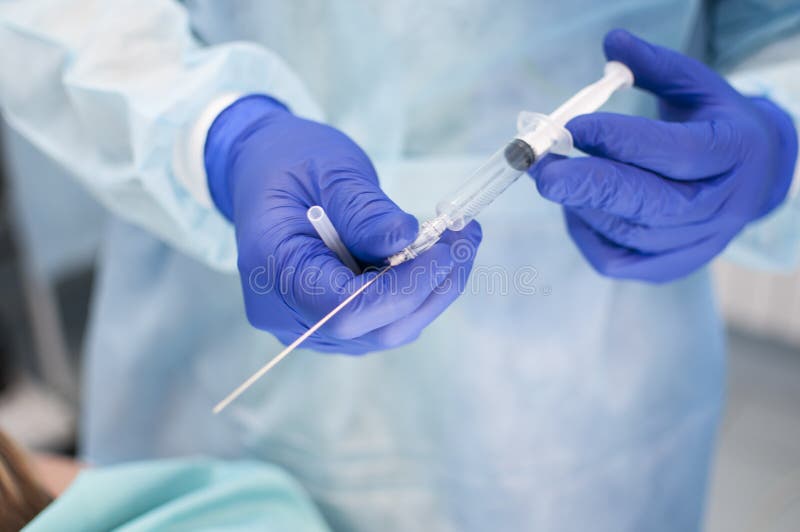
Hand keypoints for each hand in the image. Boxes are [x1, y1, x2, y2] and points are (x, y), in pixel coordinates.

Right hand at [205, 95, 480, 352]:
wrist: (264, 171)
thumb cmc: (290, 161)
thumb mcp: (328, 169)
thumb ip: (364, 210)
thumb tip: (408, 239)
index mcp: (272, 270)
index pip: (344, 310)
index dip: (405, 287)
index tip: (447, 247)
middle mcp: (286, 312)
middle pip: (373, 329)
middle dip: (430, 288)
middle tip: (467, 238)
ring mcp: (308, 323)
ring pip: (386, 331)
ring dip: (432, 290)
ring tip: (459, 240)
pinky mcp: (330, 321)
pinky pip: (383, 320)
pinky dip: (416, 290)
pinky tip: (433, 254)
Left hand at [529, 29, 797, 281]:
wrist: (749, 176)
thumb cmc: (712, 123)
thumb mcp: (696, 86)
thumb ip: (655, 66)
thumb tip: (612, 41)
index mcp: (734, 151)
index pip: (675, 152)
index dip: (621, 141)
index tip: (572, 126)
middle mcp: (721, 204)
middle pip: (651, 204)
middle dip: (589, 186)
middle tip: (541, 170)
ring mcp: (698, 242)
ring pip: (629, 233)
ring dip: (581, 205)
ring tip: (554, 175)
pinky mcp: (670, 267)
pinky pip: (617, 261)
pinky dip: (586, 235)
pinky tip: (574, 208)